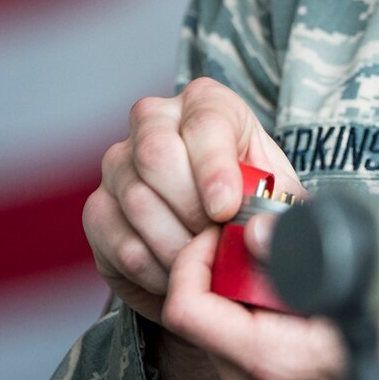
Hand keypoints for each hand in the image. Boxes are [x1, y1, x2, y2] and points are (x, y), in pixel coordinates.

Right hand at [80, 78, 299, 322]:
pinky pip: (119, 241)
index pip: (203, 122)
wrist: (218, 236)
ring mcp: (119, 164)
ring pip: (136, 201)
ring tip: (205, 263)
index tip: (225, 209)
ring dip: (176, 246)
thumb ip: (280, 214)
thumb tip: (261, 233)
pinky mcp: (98, 209)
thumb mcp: (280, 199)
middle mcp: (154, 121)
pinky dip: (154, 269)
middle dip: (191, 209)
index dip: (213, 168)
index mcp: (206, 104)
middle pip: (156, 154)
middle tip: (216, 242)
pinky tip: (179, 275)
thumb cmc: (253, 202)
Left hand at [160, 217, 378, 379]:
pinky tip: (281, 296)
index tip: (220, 233)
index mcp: (274, 362)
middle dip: (220, 268)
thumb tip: (255, 231)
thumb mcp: (370, 282)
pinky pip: (233, 344)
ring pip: (214, 327)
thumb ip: (305, 254)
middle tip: (254, 241)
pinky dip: (248, 313)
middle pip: (197, 313)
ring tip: (274, 268)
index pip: (187, 308)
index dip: (195, 258)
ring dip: (235, 290)